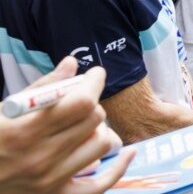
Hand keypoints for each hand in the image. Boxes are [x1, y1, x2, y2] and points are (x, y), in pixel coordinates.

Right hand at [0, 57, 135, 193]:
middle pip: (94, 119)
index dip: (94, 83)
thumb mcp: (4, 110)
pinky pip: (101, 184)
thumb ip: (40, 88)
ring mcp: (50, 180)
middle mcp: (40, 158)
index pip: (81, 102)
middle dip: (93, 103)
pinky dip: (118, 167)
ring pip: (103, 144)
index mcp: (24, 131)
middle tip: (82, 101)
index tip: (95, 75)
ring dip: (100, 129)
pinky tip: (127, 152)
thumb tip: (72, 63)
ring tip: (87, 126)